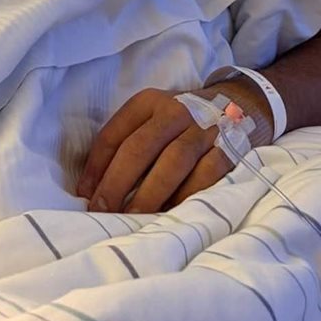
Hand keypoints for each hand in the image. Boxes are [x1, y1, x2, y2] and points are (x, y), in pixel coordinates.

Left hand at [74, 82, 271, 212]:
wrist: (236, 106)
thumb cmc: (178, 125)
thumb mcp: (150, 121)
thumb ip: (124, 145)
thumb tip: (91, 190)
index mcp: (148, 102)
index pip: (114, 134)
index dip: (96, 167)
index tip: (85, 195)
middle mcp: (175, 111)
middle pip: (140, 147)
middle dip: (118, 182)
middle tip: (103, 210)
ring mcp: (202, 130)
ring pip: (173, 161)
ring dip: (151, 193)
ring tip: (133, 218)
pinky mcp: (228, 150)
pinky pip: (206, 176)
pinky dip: (187, 196)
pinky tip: (172, 214)